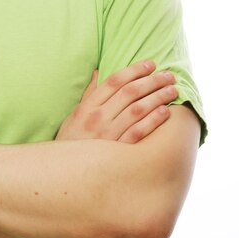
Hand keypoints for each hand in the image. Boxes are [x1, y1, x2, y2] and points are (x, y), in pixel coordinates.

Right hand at [55, 60, 177, 143]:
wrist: (66, 173)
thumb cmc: (72, 141)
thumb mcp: (75, 114)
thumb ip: (89, 94)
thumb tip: (97, 71)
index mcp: (88, 106)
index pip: (114, 81)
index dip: (134, 70)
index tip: (150, 64)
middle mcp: (98, 117)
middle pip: (130, 92)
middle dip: (152, 81)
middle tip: (168, 75)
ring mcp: (109, 134)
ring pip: (138, 110)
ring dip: (157, 97)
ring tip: (172, 91)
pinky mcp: (118, 151)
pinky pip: (139, 132)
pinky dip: (153, 120)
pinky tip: (165, 112)